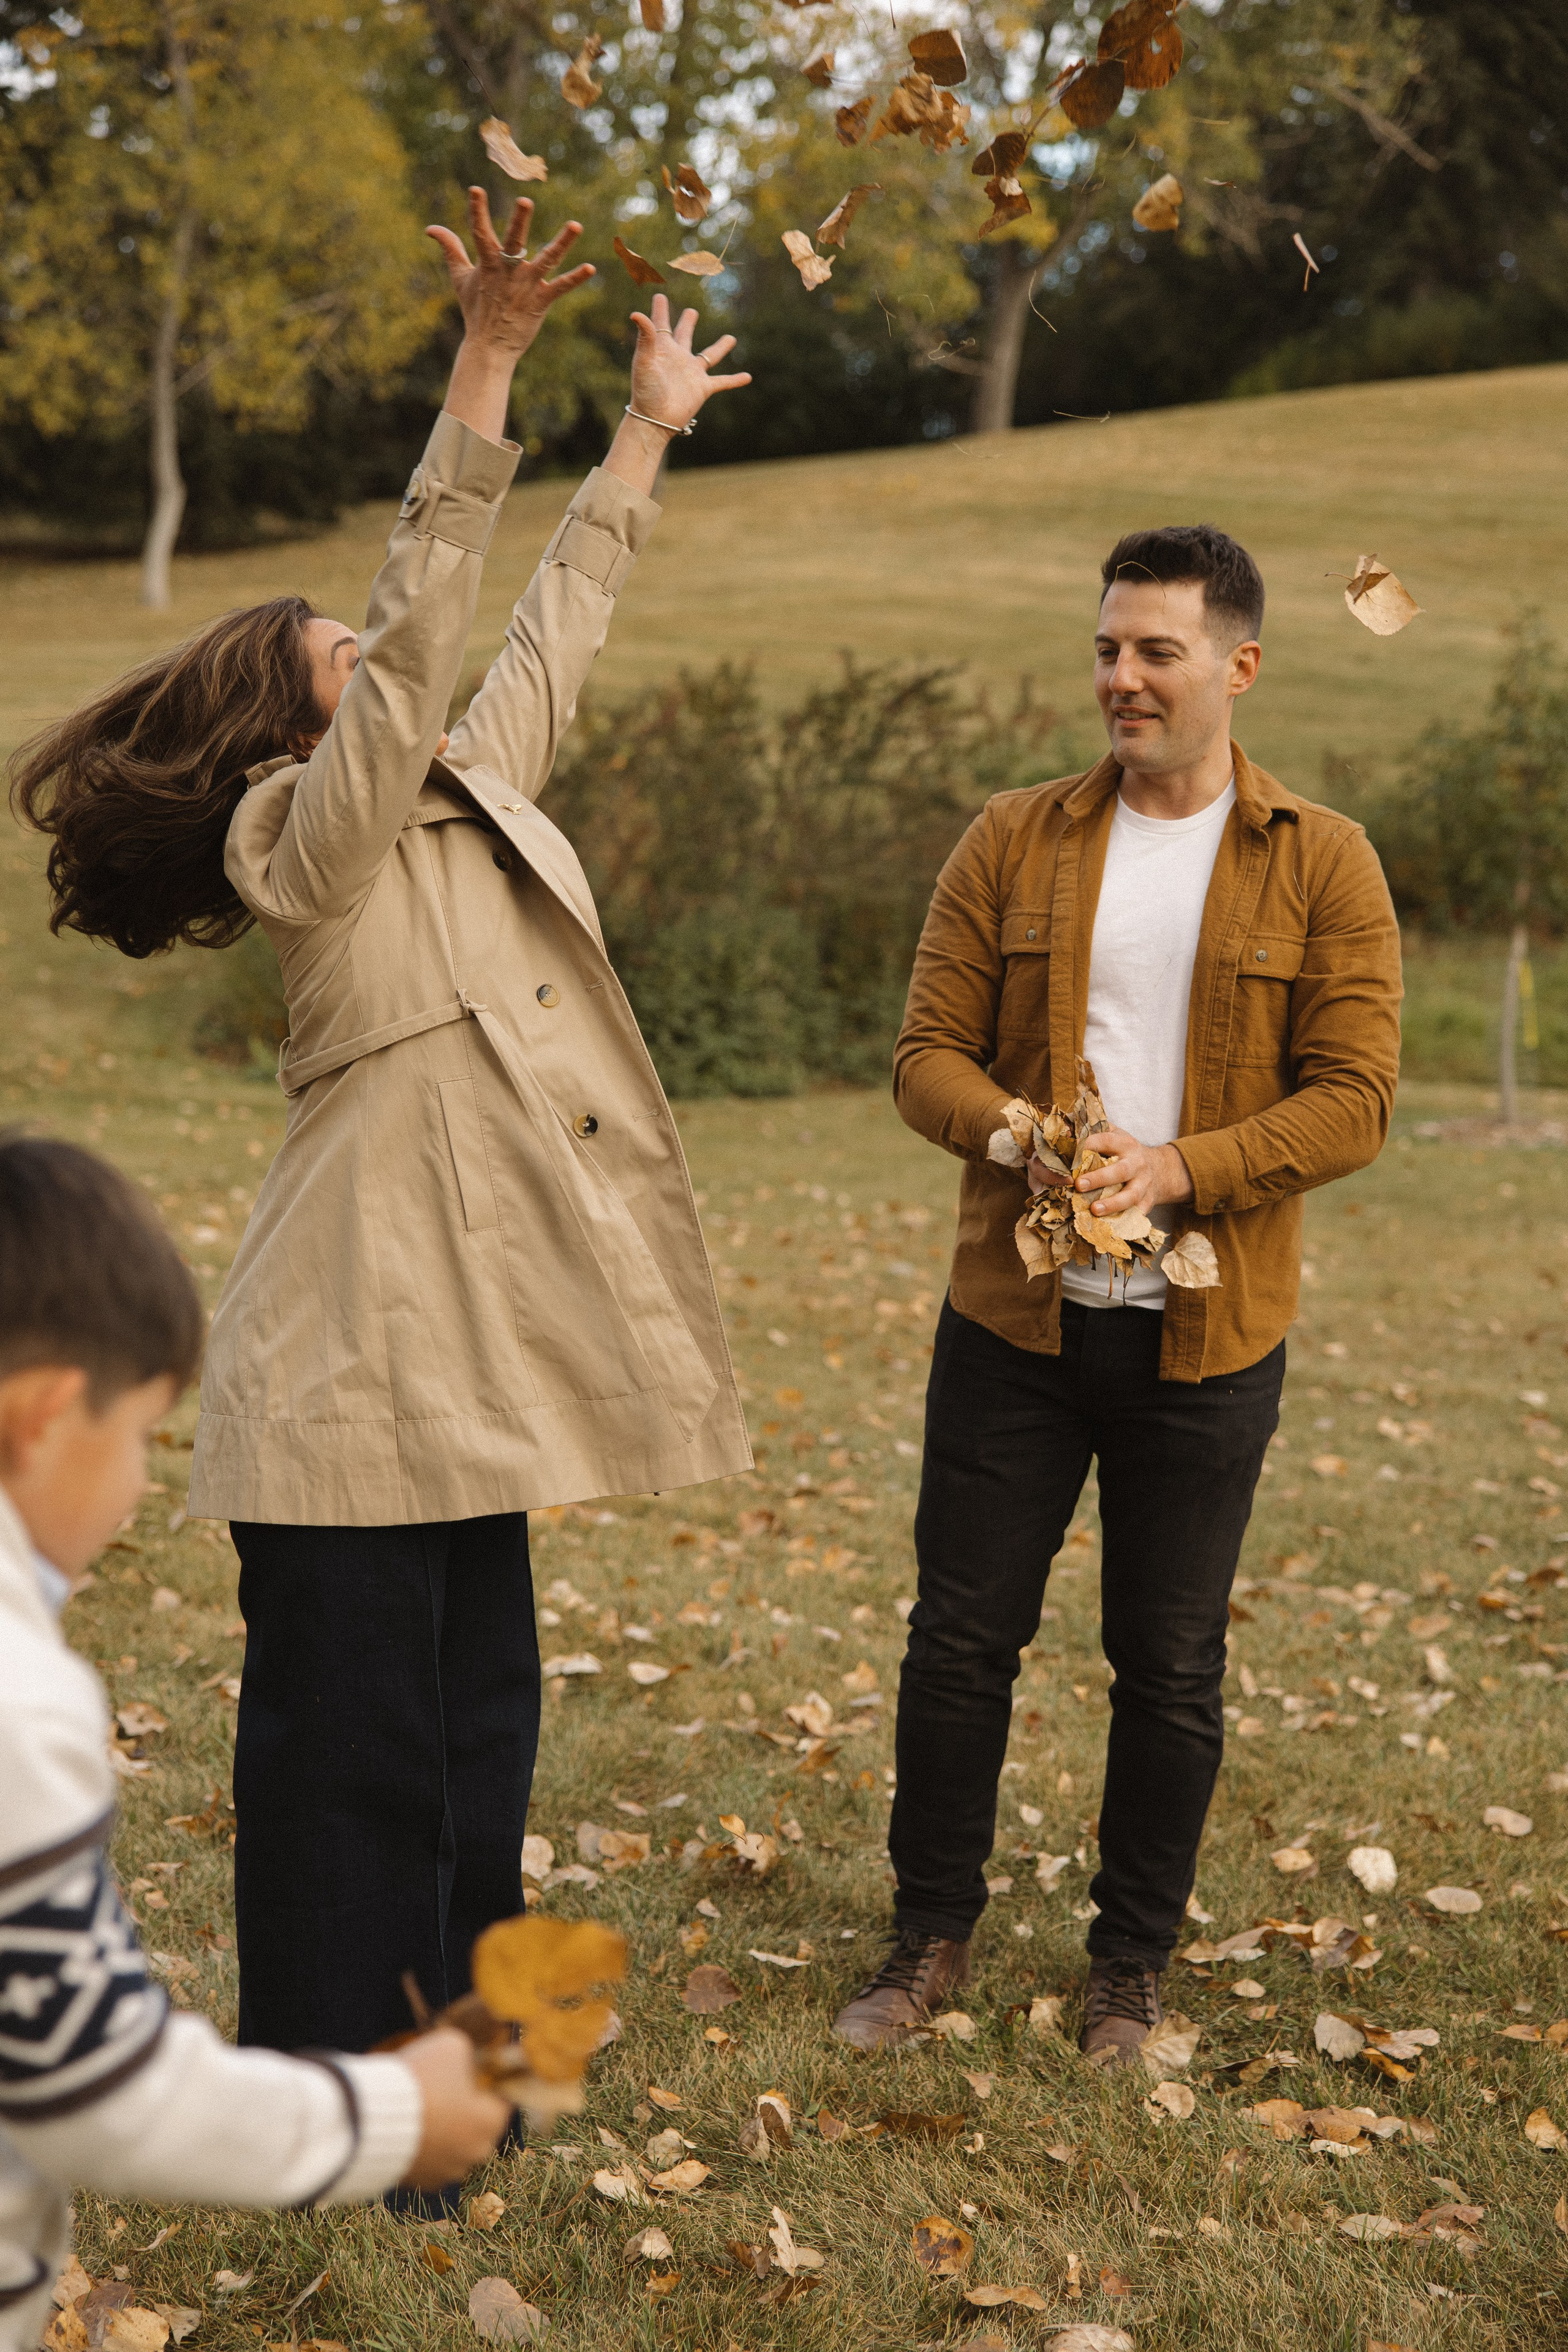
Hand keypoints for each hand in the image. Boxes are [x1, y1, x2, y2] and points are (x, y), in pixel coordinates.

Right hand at [395, 2026, 510, 2188]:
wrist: (371, 2118)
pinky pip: (431, 2157)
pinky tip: (409, 2124)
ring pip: (454, 2141)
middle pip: (479, 2121)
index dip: (488, 2077)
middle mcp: (476, 2152)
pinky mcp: (422, 2182)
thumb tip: (470, 2060)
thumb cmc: (421, 2078)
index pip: (503, 2095)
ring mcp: (448, 2171)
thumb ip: (471, 2054)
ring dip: (444, 2126)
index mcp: (492, 2121)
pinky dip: (425, 2143)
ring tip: (421, 2103)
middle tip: (443, 2083)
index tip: (472, 2066)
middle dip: (465, 2103)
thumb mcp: (453, 2045)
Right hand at [427, 188, 594, 364]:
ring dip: (561, 243)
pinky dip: (575, 279)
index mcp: (488, 263)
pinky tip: (591, 268)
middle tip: (525, 200)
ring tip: (575, 225)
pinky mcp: (541, 301)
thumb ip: (450, 249)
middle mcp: (508, 271)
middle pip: (513, 241)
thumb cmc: (476, 310)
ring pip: (546, 259)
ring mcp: (526, 286)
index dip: (477, 211)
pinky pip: (560, 287)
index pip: (480, 233)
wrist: (489, 347)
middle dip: (519, 221)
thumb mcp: (461, 278)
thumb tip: (431, 228)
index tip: (475, 190)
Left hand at [628, 291, 750, 429]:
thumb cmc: (645, 391)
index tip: (659, 297)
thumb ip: (645, 337)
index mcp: (662, 348)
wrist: (655, 420)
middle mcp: (678, 357)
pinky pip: (722, 382)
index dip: (660, 310)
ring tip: (731, 338)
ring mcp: (691, 372)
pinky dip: (735, 380)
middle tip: (691, 312)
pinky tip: (747, 377)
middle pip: (684, 334)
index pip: (661, 323)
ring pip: (709, 355)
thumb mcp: (643, 361)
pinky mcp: (702, 388)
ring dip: (720, 347)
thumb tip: (636, 314)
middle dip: (687, 322)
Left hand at [1065, 1125, 1193, 1218]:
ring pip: (1130, 1196)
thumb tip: (1064, 1128)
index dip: (1089, 1145)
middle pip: (1120, 1171)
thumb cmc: (1125, 1152)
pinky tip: (1107, 1228)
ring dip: (1112, 1204)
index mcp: (1125, 1143)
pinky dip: (1124, 1222)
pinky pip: (1137, 1214)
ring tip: (1094, 1210)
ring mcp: (1144, 1184)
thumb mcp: (1114, 1135)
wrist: (1159, 1169)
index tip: (1070, 1153)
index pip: (1106, 1141)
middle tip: (1078, 1184)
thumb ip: (1092, 1130)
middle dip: (1099, 1178)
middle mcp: (1137, 1163)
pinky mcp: (1147, 1203)